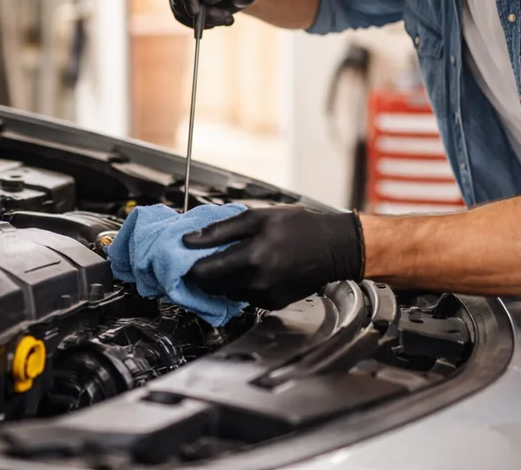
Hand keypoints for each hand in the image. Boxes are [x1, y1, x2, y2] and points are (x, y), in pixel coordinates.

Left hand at [182, 205, 364, 310]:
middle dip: (203, 274)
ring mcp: (266, 297)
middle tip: (206, 257)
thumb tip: (190, 240)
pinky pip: (245, 297)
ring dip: (223, 279)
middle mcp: (257, 283)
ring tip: (234, 259)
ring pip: (227, 293)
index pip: (204, 273)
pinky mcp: (273, 304)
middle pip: (211, 287)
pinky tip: (252, 269)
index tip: (186, 257)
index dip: (189, 266)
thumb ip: (220, 229)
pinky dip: (241, 285)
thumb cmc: (300, 227)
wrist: (334, 247)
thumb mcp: (257, 217)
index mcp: (252, 258)